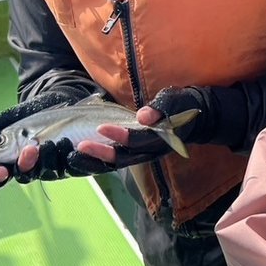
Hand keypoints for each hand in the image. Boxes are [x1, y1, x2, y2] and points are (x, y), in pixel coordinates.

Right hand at [0, 87, 89, 187]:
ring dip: (49, 160)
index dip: (1, 174)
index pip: (4, 172)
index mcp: (14, 158)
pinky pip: (75, 168)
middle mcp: (33, 166)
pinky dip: (75, 160)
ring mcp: (54, 166)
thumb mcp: (14, 116)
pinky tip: (73, 150)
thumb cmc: (35, 110)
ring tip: (51, 142)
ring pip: (50, 172)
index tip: (0, 170)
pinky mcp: (75, 163)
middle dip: (26, 164)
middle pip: (26, 175)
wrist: (63, 99)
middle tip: (29, 150)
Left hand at [75, 86, 204, 168]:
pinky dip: (99, 161)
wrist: (191, 120)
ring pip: (118, 164)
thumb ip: (161, 108)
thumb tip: (143, 116)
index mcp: (162, 139)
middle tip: (79, 146)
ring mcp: (143, 156)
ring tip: (73, 155)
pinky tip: (82, 156)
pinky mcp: (136, 155)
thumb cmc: (182, 105)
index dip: (120, 135)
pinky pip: (116, 162)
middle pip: (124, 158)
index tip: (100, 127)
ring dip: (96, 161)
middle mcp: (151, 152)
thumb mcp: (175, 101)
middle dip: (101, 153)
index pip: (139, 141)